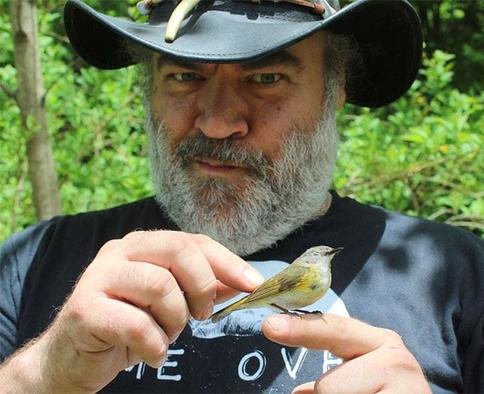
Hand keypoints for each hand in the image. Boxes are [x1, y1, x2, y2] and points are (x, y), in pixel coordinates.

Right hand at [9, 231, 263, 391]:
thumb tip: (243, 280)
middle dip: (202, 286)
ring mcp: (99, 277)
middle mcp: (120, 251)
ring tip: (167, 336)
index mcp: (143, 244)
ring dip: (174, 320)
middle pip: (178, 251)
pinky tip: (152, 355)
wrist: (72, 357)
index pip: (192, 240)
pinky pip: (137, 324)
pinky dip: (154, 346)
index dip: (227, 261)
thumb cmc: (126, 326)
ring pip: (159, 285)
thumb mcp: (170, 304)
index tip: (254, 284)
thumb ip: (202, 287)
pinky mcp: (85, 308)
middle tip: (203, 315)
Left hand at [262, 313, 430, 393]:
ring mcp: (408, 389)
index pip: (333, 330)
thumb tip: (298, 392)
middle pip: (328, 387)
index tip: (270, 326)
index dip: (300, 328)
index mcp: (381, 342)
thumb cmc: (385, 392)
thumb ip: (333, 378)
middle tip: (339, 392)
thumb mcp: (361, 379)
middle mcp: (397, 360)